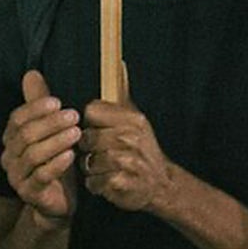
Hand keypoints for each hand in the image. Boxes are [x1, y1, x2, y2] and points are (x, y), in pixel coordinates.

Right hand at [1, 70, 78, 225]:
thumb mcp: (51, 130)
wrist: (58, 201)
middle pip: (25, 135)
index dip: (36, 108)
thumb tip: (31, 73)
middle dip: (51, 123)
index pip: (17, 118)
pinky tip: (71, 155)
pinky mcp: (29, 194)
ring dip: (56, 141)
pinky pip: (40, 176)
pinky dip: (56, 164)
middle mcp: (9, 157)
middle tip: (74, 115)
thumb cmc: (56, 161)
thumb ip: (40, 104)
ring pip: (33, 154)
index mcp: (11, 139)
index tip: (58, 101)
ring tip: (76, 132)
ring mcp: (17, 177)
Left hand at [80, 64, 177, 214]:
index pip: (91, 111)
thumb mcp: (137, 119)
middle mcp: (129, 138)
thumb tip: (120, 63)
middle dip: (89, 148)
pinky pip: (93, 182)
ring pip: (87, 161)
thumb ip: (123, 92)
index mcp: (132, 119)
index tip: (99, 130)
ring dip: (92, 168)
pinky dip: (96, 185)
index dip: (90, 122)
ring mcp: (126, 161)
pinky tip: (107, 181)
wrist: (161, 184)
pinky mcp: (120, 183)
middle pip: (86, 137)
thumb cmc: (144, 149)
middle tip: (101, 152)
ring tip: (104, 168)